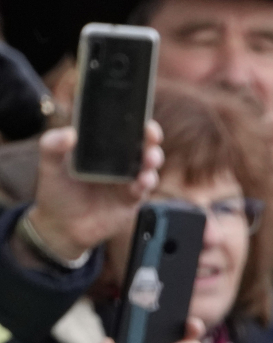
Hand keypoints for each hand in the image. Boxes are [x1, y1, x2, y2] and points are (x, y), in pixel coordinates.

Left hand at [25, 122, 161, 259]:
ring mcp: (126, 180)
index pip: (120, 130)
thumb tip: (69, 134)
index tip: (139, 115)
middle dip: (150, 138)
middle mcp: (117, 162)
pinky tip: (142, 181)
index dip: (133, 121)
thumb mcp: (49, 167)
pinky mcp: (132, 198)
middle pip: (140, 144)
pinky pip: (143, 188)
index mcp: (100, 149)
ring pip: (147, 165)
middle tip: (151, 133)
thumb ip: (52, 147)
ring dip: (152, 159)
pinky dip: (145, 183)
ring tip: (149, 159)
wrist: (62, 227)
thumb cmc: (56, 193)